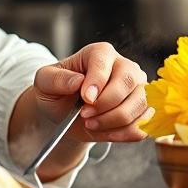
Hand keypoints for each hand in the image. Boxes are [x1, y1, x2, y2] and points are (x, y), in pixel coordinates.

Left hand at [33, 42, 149, 142]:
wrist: (65, 113)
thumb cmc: (57, 92)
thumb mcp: (45, 82)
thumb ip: (56, 79)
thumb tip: (77, 81)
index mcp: (100, 53)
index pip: (104, 63)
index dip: (96, 83)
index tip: (85, 100)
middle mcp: (125, 67)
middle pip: (128, 84)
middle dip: (105, 106)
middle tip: (84, 116)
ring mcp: (138, 89)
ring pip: (138, 107)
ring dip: (112, 123)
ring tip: (91, 124)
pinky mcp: (143, 111)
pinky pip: (141, 126)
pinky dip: (122, 135)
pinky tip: (104, 132)